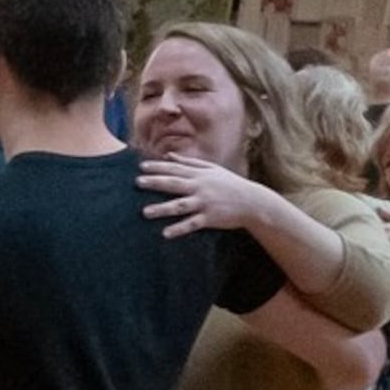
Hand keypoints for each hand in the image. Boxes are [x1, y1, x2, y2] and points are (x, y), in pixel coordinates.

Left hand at [138, 154, 284, 237]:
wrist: (252, 202)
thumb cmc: (229, 184)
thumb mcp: (211, 169)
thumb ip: (189, 162)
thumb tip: (168, 155)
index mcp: (199, 175)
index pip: (175, 169)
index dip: (158, 167)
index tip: (141, 167)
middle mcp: (200, 187)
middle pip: (174, 184)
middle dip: (156, 182)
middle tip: (137, 182)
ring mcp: (204, 203)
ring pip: (180, 205)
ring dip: (162, 208)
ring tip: (145, 212)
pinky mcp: (209, 218)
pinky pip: (191, 224)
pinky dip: (179, 229)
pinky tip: (165, 233)